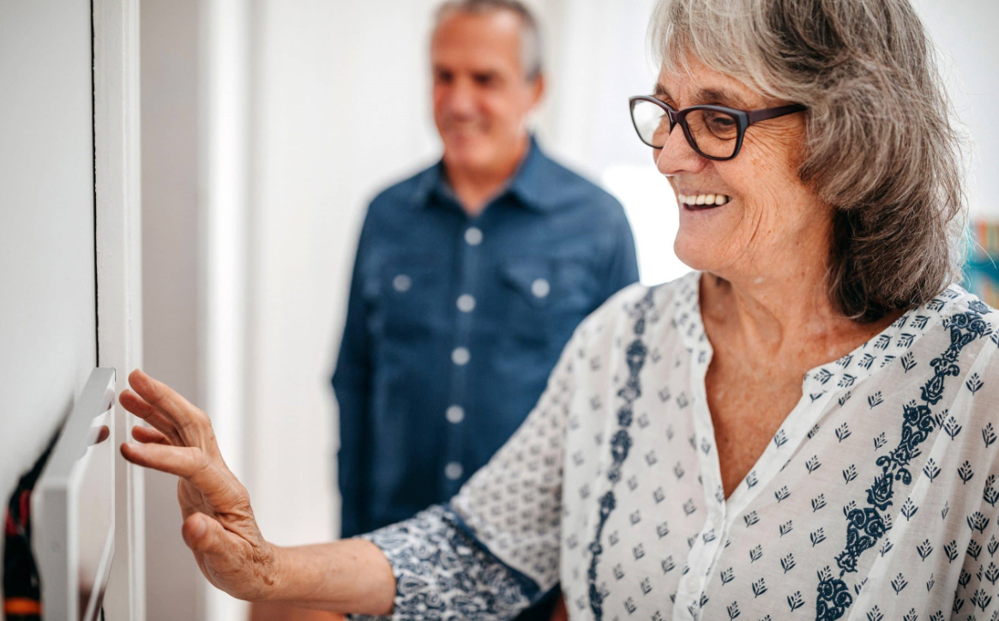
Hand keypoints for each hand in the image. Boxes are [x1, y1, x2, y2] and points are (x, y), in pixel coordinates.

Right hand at [119, 369, 276, 600]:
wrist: (254, 567)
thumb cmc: (245, 564)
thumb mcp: (231, 560)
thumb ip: (213, 542)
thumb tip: (196, 527)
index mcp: (226, 491)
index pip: (193, 461)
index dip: (161, 454)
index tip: (130, 448)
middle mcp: (218, 475)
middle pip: (193, 426)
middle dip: (165, 399)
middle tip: (137, 379)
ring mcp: (208, 474)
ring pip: (183, 430)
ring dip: (157, 408)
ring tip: (130, 393)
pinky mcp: (198, 480)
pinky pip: (177, 447)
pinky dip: (157, 433)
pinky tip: (139, 428)